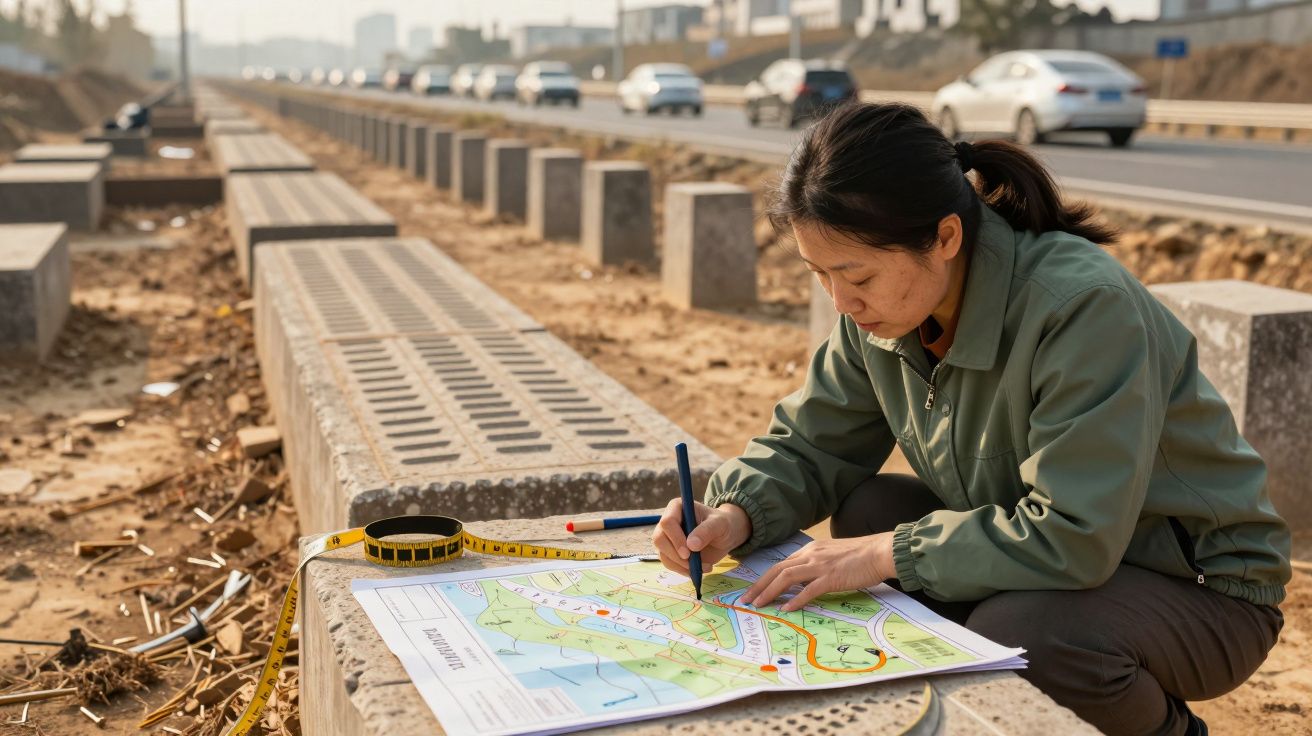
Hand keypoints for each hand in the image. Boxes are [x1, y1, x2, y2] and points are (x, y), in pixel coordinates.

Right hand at [651, 499, 750, 575]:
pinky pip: (669, 564)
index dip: (675, 538)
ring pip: (663, 554)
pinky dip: (682, 570)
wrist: (725, 536)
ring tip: (704, 567)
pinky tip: (698, 570)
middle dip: (675, 555)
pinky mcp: (670, 552)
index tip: (688, 553)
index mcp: (677, 507)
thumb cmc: (723, 524)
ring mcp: (667, 538)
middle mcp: (668, 522)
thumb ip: (707, 531)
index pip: (667, 522)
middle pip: (659, 539)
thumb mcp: (720, 524)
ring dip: (681, 566)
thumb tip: (691, 545)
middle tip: (693, 565)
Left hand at [741, 533, 895, 611]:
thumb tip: (802, 585)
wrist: (880, 551)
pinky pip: (809, 589)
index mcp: (810, 550)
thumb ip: (816, 568)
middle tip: (746, 600)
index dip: (764, 579)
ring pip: (786, 577)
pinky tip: (787, 609)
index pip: (781, 565)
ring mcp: (820, 565)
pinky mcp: (832, 577)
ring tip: (759, 605)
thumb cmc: (860, 557)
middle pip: (777, 570)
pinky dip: (796, 600)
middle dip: (759, 586)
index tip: (753, 591)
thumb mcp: (832, 558)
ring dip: (769, 592)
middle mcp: (811, 555)